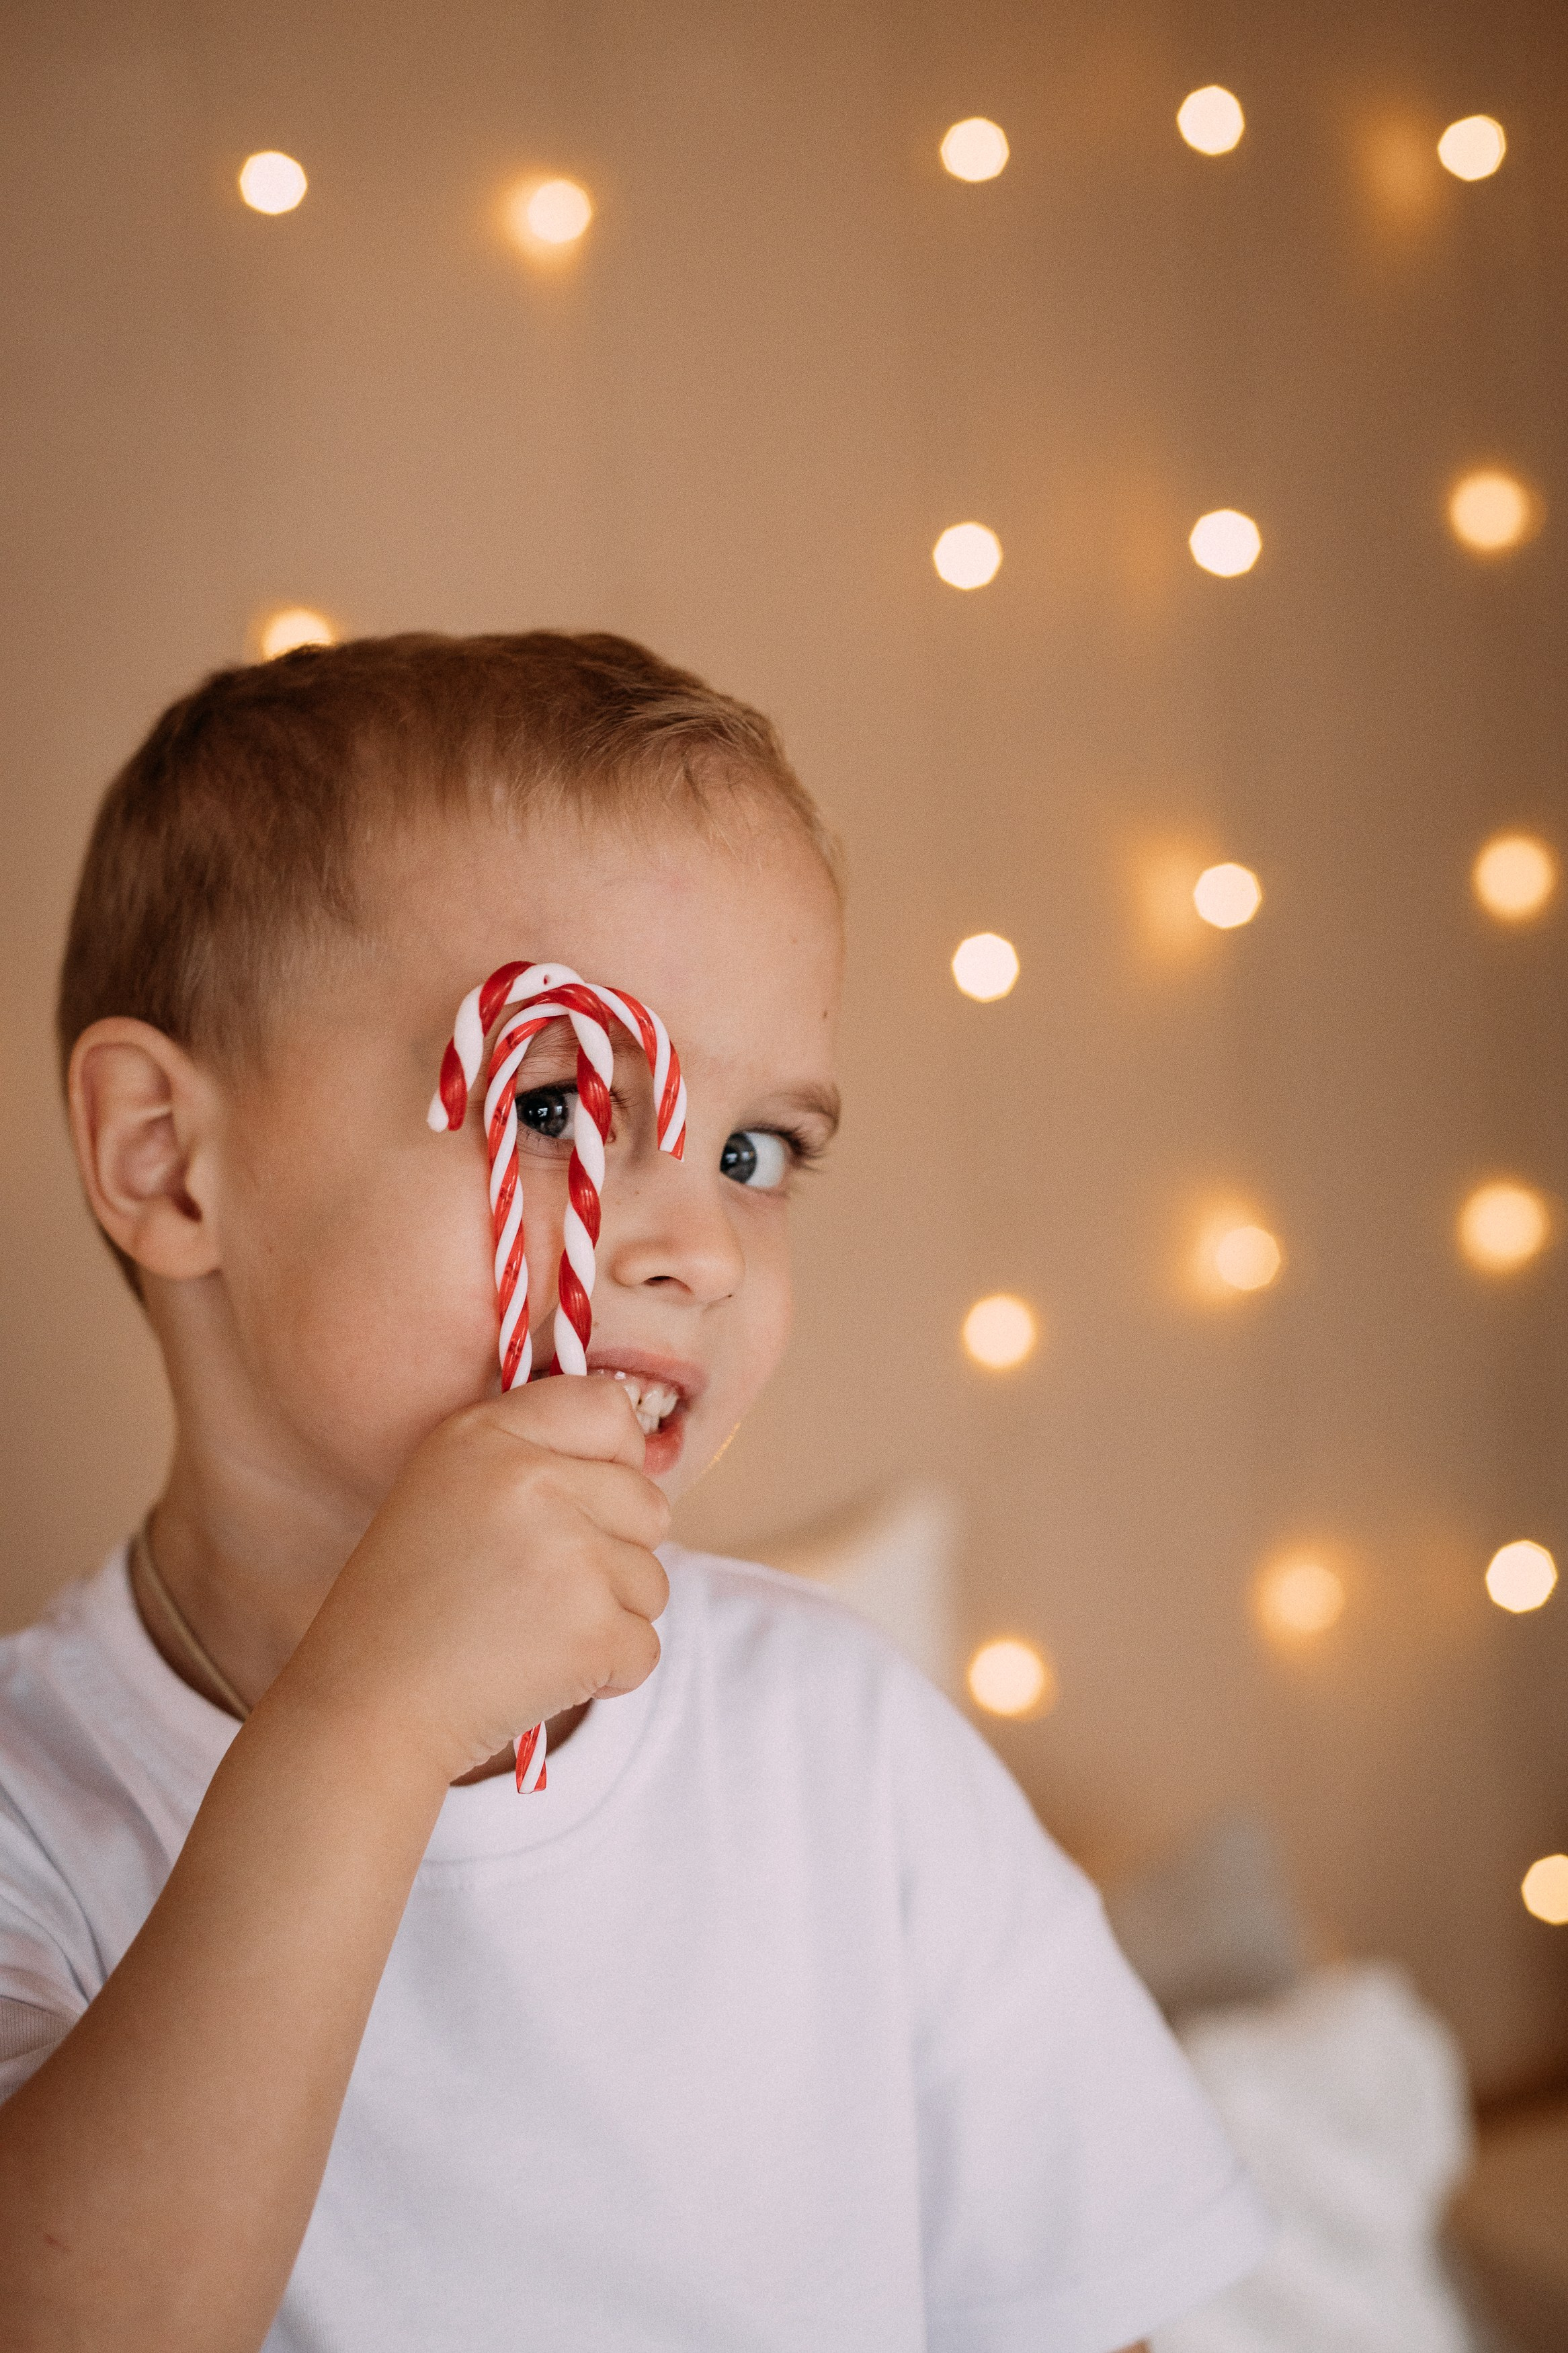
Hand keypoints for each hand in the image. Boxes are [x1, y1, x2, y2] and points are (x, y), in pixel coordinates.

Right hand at [284, 1377, 670, 1782]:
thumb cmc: (407, 1608)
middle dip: (615, 1553)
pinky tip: (539, 1673)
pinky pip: (644, 1646)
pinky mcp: (591, 1630)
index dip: (615, 1458)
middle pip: (648, 1503)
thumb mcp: (443, 1493)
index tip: (585, 1498)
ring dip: (608, 1617)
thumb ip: (528, 1457)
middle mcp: (530, 1479)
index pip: (608, 1407)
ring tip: (529, 1633)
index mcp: (483, 1435)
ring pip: (651, 1580)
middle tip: (540, 1589)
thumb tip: (631, 1455)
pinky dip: (606, 1673)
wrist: (365, 1712)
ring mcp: (567, 1554)